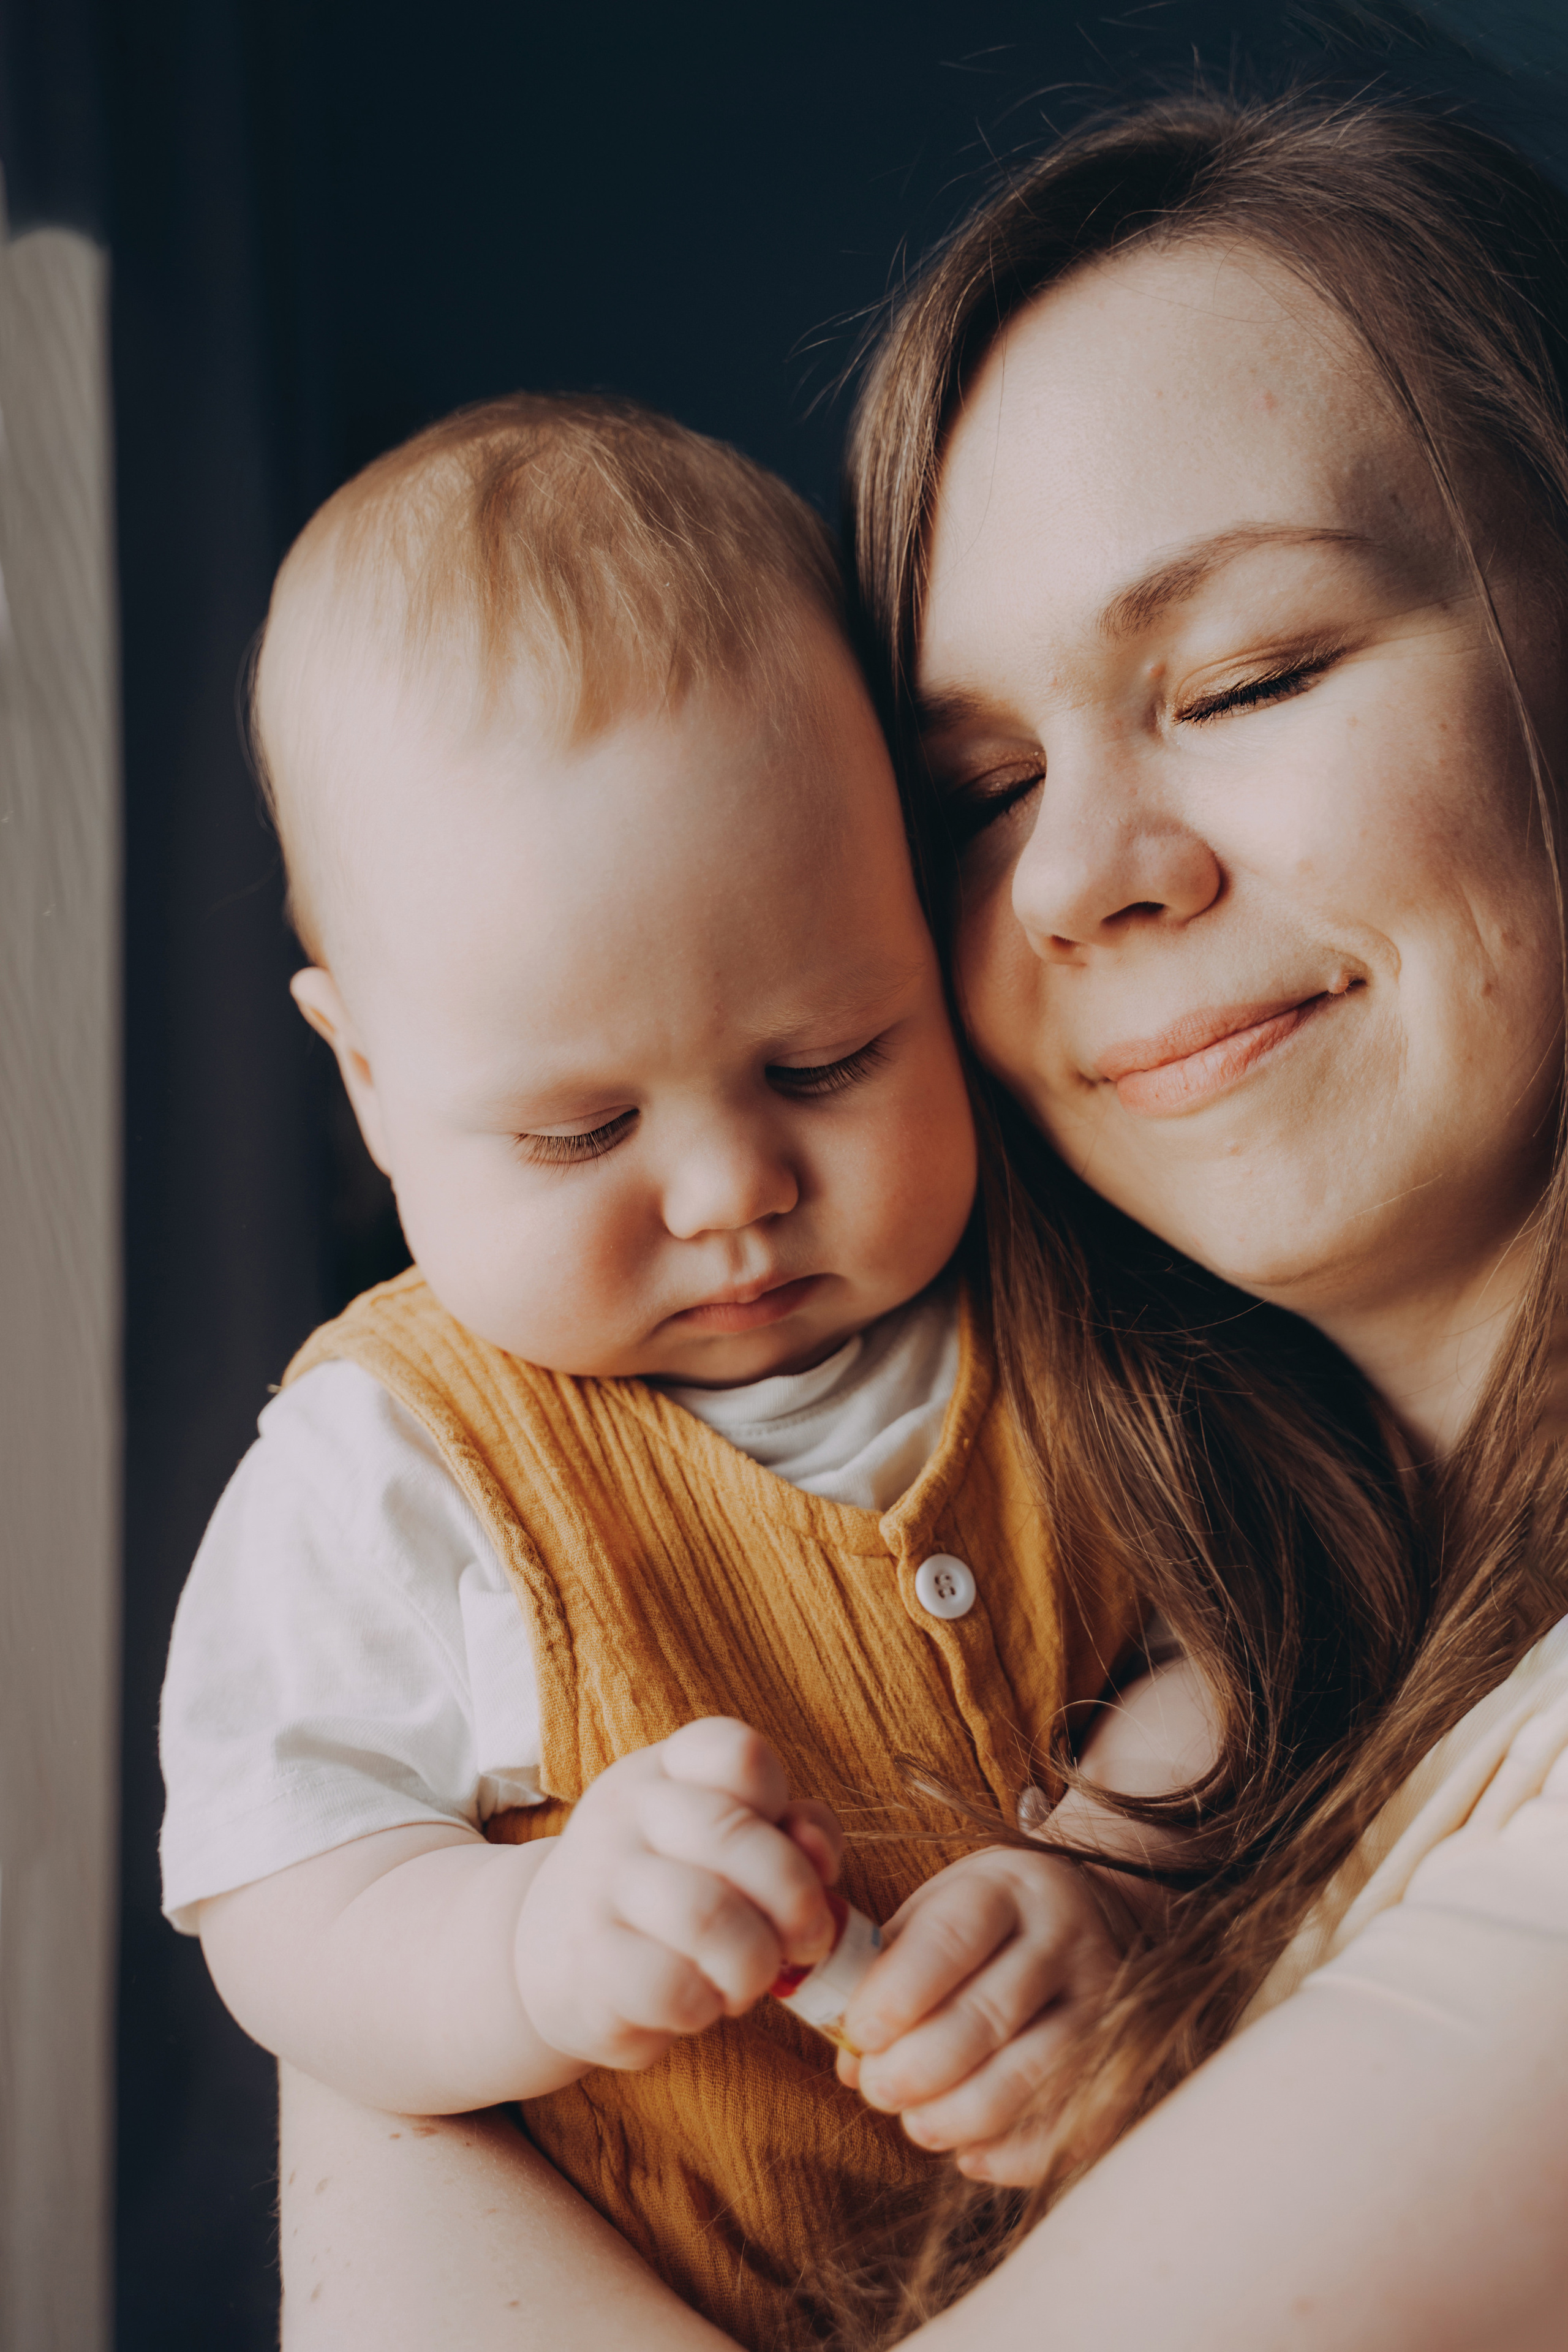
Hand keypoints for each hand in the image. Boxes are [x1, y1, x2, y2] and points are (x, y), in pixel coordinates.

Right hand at [514, 1716, 842, 2071]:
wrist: (545, 1955)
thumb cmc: (663, 1896)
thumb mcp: (718, 1846)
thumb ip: (787, 1836)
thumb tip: (820, 1856)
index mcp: (665, 1771)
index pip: (737, 1753)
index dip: (782, 1803)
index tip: (789, 1845)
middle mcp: (626, 1814)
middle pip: (732, 1834)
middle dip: (795, 1900)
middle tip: (803, 1941)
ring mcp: (597, 1884)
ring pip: (708, 1916)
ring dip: (755, 1964)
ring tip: (748, 1981)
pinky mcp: (586, 1963)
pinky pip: (672, 1987)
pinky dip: (707, 2006)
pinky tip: (700, 2005)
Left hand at [836, 1846, 1121, 2183]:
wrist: (1085, 1914)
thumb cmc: (983, 1925)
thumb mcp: (934, 1914)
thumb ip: (886, 1974)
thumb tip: (849, 2065)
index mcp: (1005, 1889)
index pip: (952, 1938)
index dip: (900, 1993)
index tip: (860, 2035)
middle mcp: (1064, 1936)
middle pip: (991, 2014)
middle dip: (921, 2068)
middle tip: (879, 2091)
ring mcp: (1104, 1997)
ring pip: (1035, 2072)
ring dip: (962, 2115)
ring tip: (917, 2125)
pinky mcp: (1124, 2056)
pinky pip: (1075, 2121)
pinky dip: (1017, 2154)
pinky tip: (971, 2157)